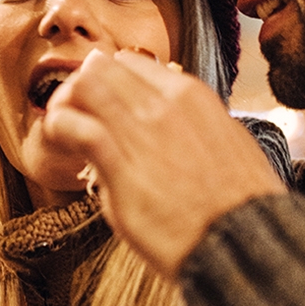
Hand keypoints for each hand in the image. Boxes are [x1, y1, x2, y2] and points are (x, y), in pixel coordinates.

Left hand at [44, 49, 285, 276]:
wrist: (246, 242)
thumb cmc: (238, 203)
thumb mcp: (227, 141)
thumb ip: (192, 121)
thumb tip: (168, 113)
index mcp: (190, 95)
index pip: (128, 63)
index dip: (106, 83)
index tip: (99, 107)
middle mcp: (164, 103)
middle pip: (99, 69)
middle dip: (78, 88)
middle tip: (74, 118)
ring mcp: (142, 130)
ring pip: (82, 86)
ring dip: (64, 105)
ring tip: (64, 132)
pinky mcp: (121, 164)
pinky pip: (73, 125)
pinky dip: (58, 129)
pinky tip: (62, 146)